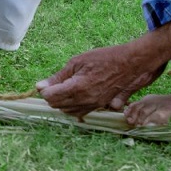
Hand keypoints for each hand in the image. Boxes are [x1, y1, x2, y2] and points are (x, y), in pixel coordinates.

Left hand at [37, 42, 162, 119]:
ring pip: (68, 111)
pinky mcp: (100, 106)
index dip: (45, 90)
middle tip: (54, 84)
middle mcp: (85, 101)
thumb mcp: (77, 62)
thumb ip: (58, 76)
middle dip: (52, 96)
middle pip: (57, 106)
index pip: (51, 97)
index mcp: (77, 88)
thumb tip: (40, 86)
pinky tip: (74, 95)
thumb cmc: (104, 58)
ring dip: (62, 102)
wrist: (130, 64)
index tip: (46, 83)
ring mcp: (93, 105)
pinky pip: (80, 112)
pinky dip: (73, 106)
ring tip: (64, 88)